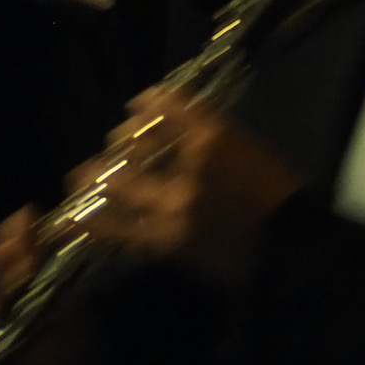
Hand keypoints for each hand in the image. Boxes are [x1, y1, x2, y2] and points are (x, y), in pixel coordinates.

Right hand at [77, 86, 300, 286]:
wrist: (297, 243)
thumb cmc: (247, 262)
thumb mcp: (194, 262)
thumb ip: (157, 238)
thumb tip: (128, 221)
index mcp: (165, 236)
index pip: (109, 223)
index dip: (85, 218)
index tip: (67, 215)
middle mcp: (171, 197)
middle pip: (117, 179)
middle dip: (92, 175)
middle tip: (84, 172)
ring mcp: (192, 160)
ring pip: (139, 141)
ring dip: (123, 139)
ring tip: (120, 139)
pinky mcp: (213, 134)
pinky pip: (173, 109)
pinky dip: (154, 102)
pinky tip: (141, 101)